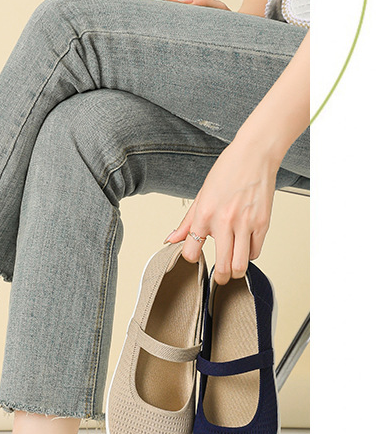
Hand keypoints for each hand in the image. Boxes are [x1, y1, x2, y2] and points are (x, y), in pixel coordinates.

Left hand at [164, 135, 279, 283]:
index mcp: (205, 214)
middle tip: (218, 278)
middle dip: (218, 278)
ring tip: (231, 268)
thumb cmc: (229, 170)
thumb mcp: (201, 195)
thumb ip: (187, 222)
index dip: (191, 258)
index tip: (194, 257)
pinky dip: (249, 255)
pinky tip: (244, 248)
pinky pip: (255, 252)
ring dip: (235, 271)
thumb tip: (171, 239)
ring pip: (240, 265)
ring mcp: (245, 224)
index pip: (191, 251)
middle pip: (222, 266)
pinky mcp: (262, 224)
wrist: (254, 155)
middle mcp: (225, 221)